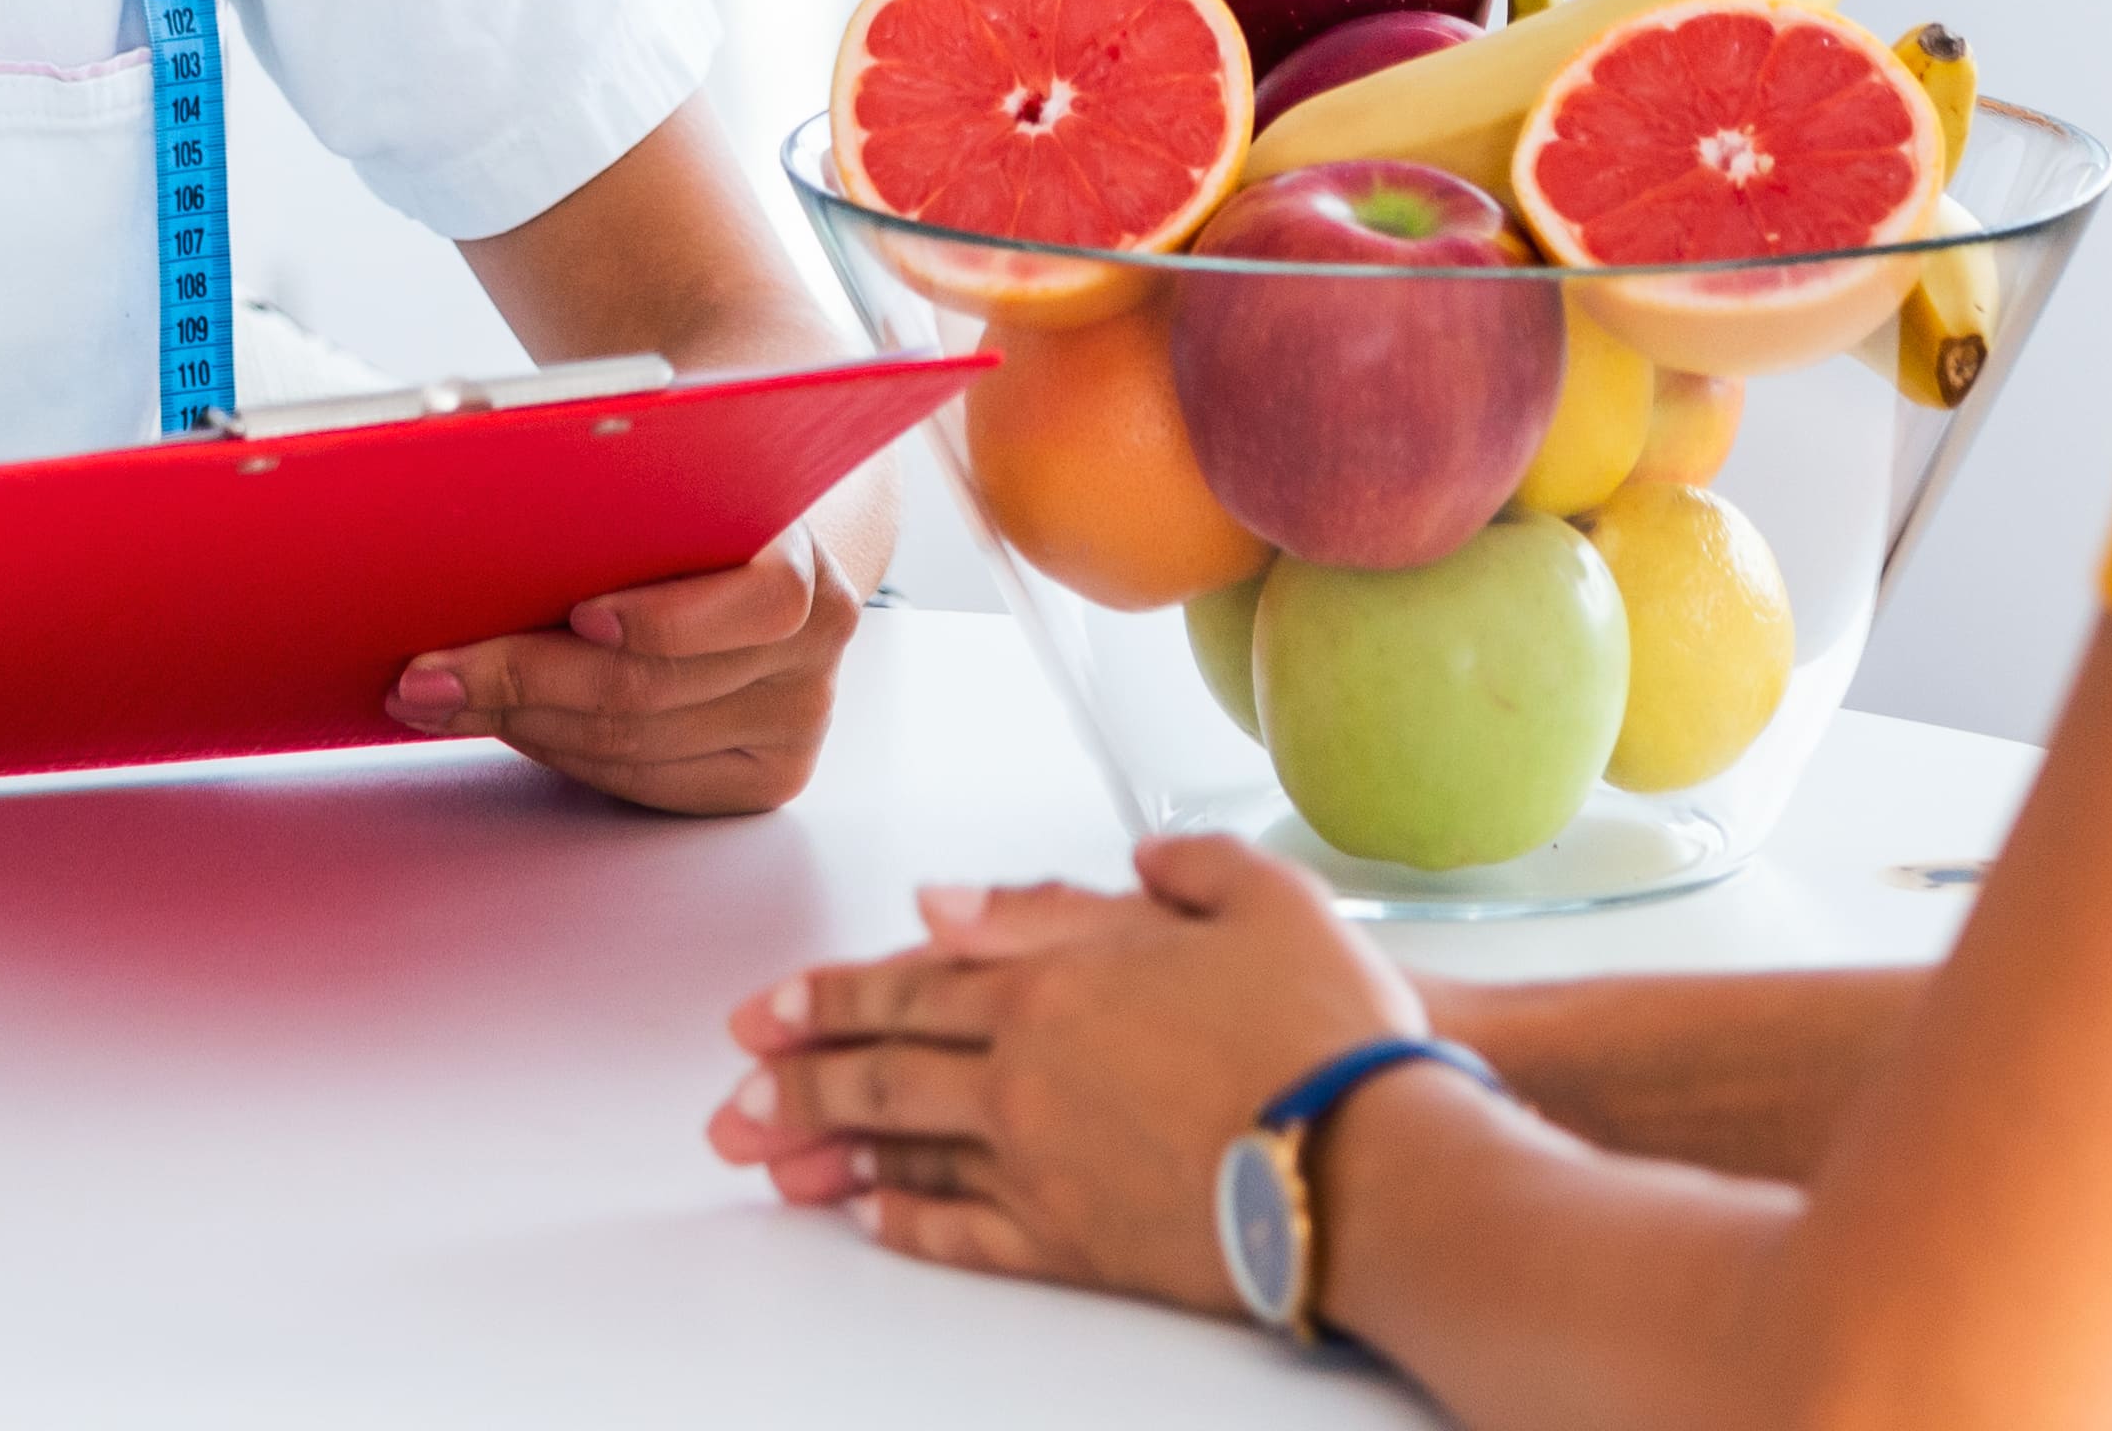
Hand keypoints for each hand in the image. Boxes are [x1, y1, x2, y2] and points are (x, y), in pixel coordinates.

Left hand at [386, 517, 861, 814]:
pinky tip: (504, 721)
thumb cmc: (695, 511)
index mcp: (806, 560)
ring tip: (438, 695)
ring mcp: (793, 724)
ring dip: (520, 719)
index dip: (663, 616)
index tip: (577, 613)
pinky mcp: (761, 778)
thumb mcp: (671, 478)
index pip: (758, 600)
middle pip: (656, 686)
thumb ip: (613, 485)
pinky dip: (559, 750)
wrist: (760, 555)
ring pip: (632, 742)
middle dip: (525, 678)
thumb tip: (470, 453)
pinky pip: (640, 780)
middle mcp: (812, 650)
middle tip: (429, 672)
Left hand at [706, 835, 1427, 1305]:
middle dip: (798, 1069)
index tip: (766, 1006)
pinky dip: (909, 1220)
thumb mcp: (1253, 895)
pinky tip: (873, 1215)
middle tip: (733, 1084)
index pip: (914, 980)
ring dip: (825, 1146)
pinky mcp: (1077, 1241)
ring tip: (764, 1153)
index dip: (831, 992)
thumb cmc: (1330, 1024)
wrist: (1378, 1158)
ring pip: (905, 1146)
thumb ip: (1154, 869)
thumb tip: (1072, 869)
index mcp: (1062, 978)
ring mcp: (1044, 1162)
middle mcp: (1030, 1071)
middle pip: (886, 1065)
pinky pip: (966, 1231)